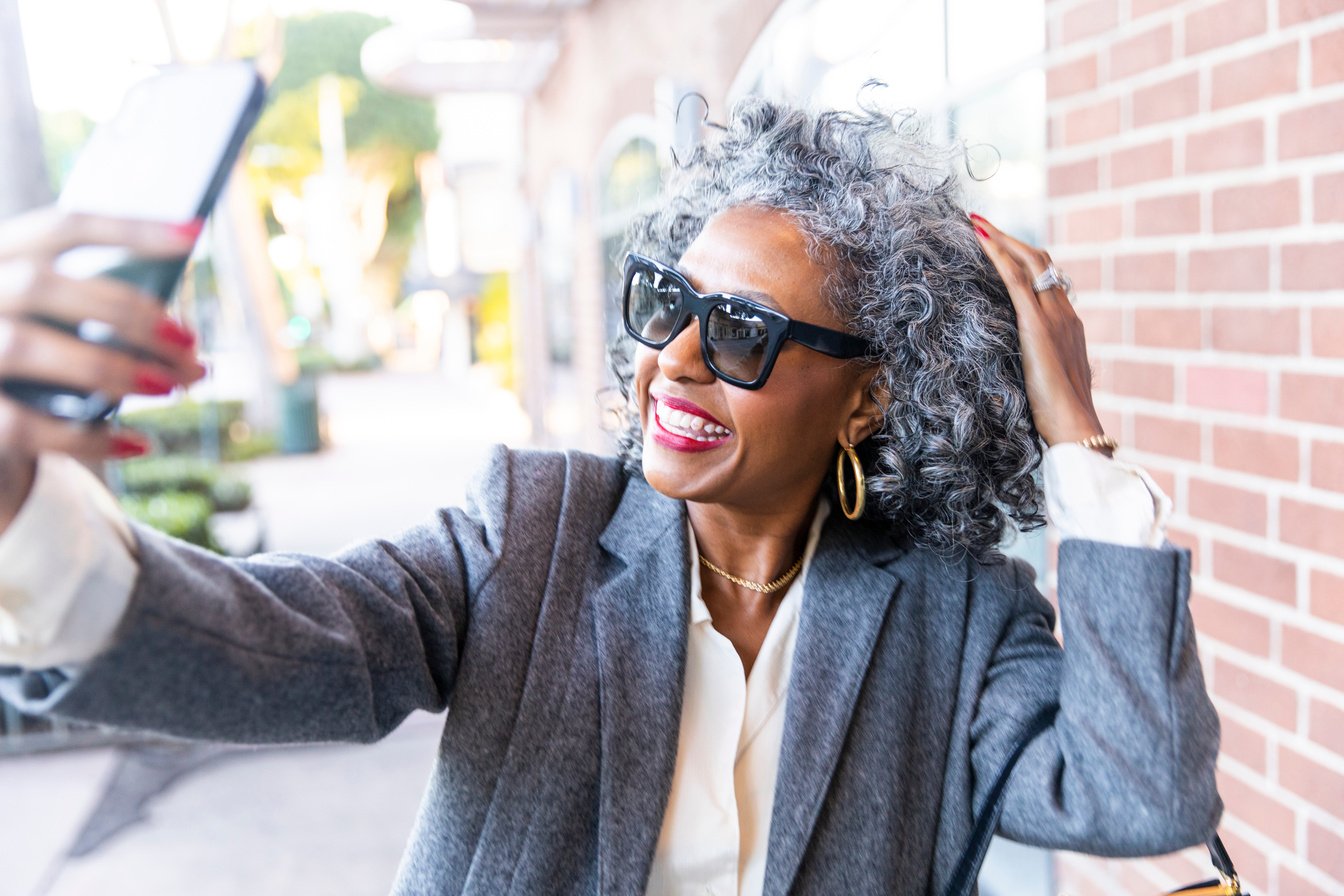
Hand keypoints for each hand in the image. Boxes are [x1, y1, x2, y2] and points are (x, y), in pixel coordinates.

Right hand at [0, 207, 205, 468]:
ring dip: (109, 366)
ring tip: (171, 386)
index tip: (193, 235)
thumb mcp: (54, 328)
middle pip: (44, 285)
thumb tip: (176, 333)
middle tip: (190, 342)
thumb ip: (93, 314)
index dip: (127, 230)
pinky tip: (138, 443)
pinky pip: (23, 425)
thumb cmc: (31, 369)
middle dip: (127, 314)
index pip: (60, 228)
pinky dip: (86, 437)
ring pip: (26, 346)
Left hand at [970, 213, 1107, 452]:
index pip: (1049, 279)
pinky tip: (981, 240)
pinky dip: (998, 256)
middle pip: (1041, 261)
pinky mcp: (1037, 327)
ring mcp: (1054, 317)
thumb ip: (1042, 363)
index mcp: (1070, 324)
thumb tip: (1029, 365)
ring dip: (1001, 239)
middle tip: (983, 223)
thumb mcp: (1052, 379)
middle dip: (1011, 239)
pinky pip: (1016, 281)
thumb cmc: (1060, 414)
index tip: (1004, 245)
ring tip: (976, 223)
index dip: (1026, 258)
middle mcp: (1066, 313)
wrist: (1075, 426)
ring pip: (1030, 263)